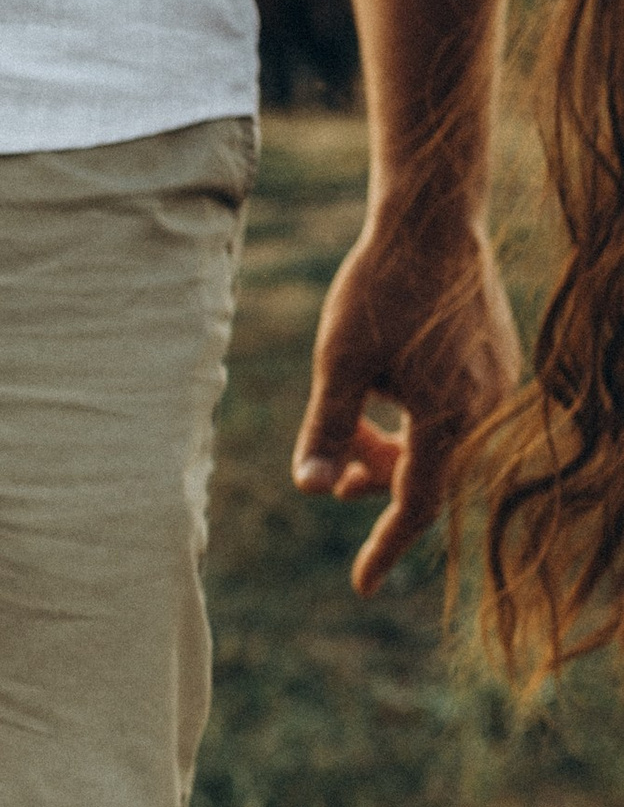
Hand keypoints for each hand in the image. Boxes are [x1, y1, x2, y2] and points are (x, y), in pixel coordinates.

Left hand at [291, 199, 517, 597]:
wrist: (434, 220)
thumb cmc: (380, 288)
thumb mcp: (339, 363)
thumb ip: (326, 430)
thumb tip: (308, 489)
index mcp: (449, 418)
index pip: (413, 506)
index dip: (383, 548)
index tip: (360, 585)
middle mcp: (485, 409)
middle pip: (426, 475)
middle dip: (376, 481)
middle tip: (332, 471)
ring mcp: (499, 384)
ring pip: (440, 444)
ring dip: (394, 450)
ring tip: (353, 429)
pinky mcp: (498, 362)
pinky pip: (456, 414)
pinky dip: (417, 421)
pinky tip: (387, 392)